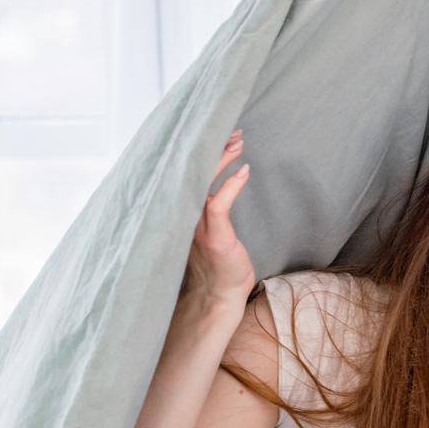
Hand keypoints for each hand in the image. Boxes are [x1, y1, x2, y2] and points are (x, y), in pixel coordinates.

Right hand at [181, 129, 254, 306]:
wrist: (218, 294)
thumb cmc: (219, 262)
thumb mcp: (211, 231)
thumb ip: (209, 210)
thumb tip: (213, 189)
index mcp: (183, 212)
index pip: (188, 174)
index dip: (202, 152)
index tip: (218, 135)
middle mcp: (185, 215)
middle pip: (193, 172)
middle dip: (212, 148)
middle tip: (232, 132)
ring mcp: (197, 226)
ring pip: (203, 182)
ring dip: (222, 160)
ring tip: (238, 143)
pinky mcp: (213, 236)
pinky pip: (218, 204)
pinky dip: (231, 184)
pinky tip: (245, 170)